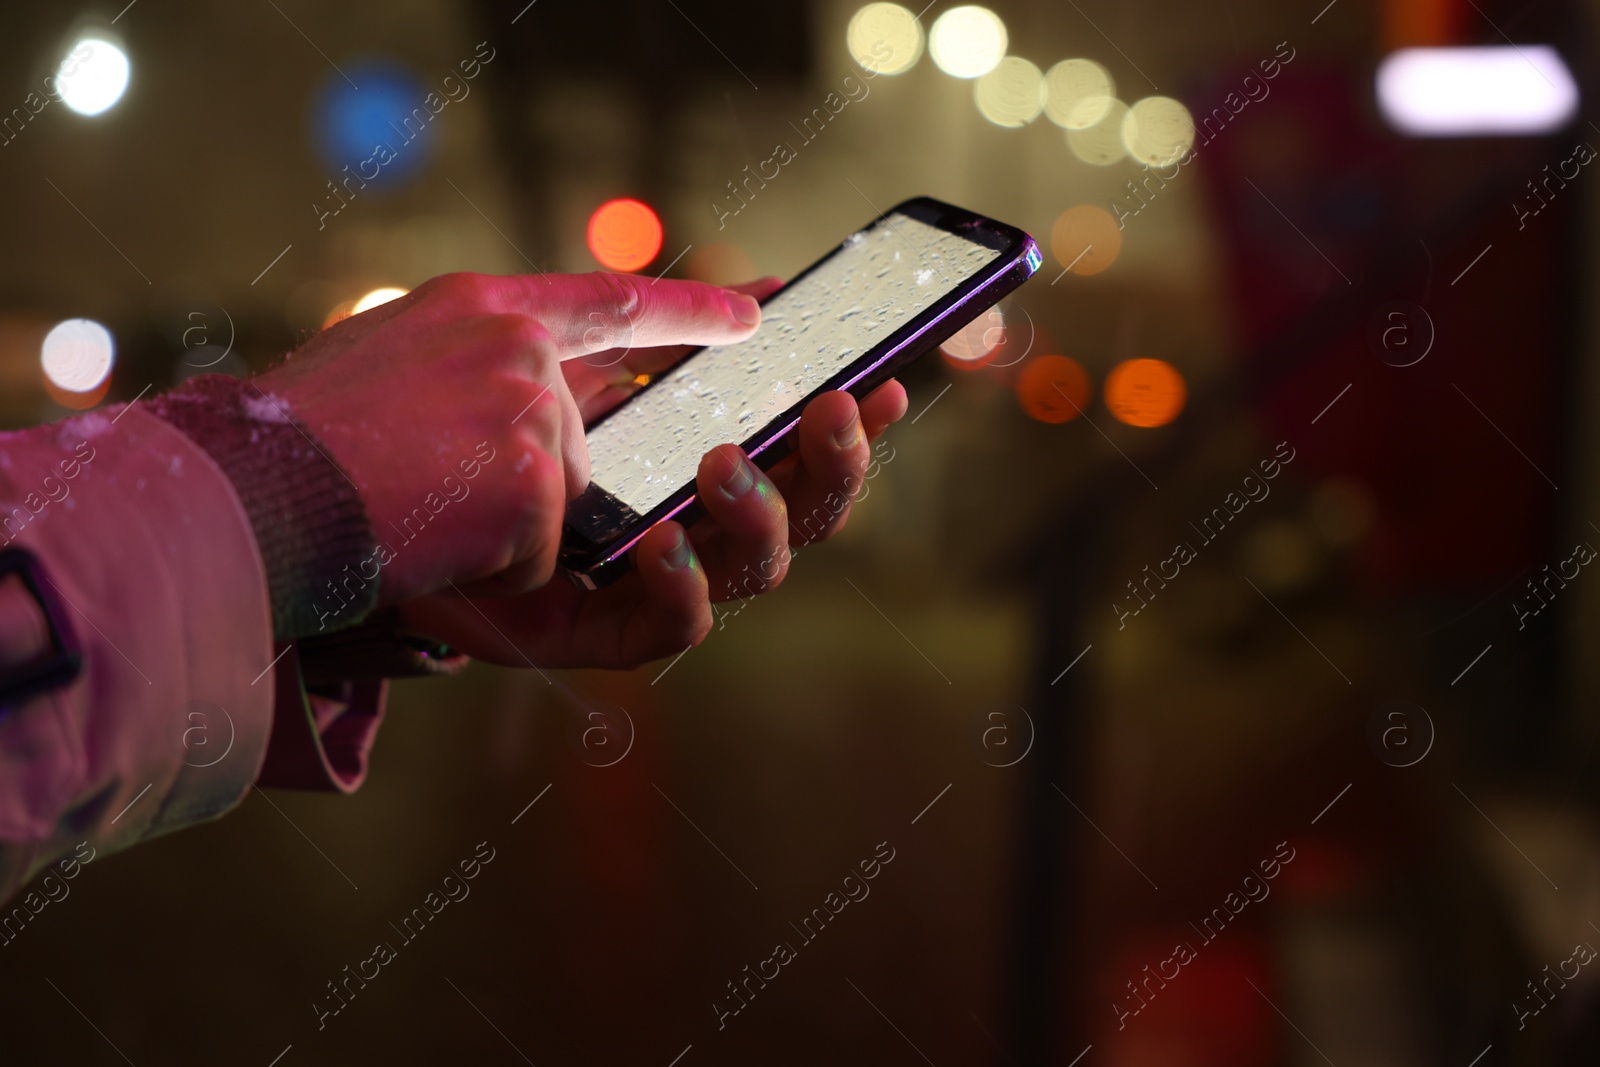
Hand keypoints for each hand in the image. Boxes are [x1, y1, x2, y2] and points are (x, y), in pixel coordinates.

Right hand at [256, 271, 763, 605]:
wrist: (240, 497)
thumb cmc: (294, 450)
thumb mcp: (391, 367)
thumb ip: (483, 371)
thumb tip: (563, 411)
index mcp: (481, 309)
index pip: (610, 301)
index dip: (690, 309)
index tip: (761, 309)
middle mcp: (515, 342)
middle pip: (582, 435)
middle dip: (527, 478)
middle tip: (441, 483)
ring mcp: (529, 405)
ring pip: (566, 497)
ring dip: (498, 523)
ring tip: (414, 499)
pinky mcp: (532, 476)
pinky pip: (543, 551)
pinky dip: (486, 565)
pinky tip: (424, 535)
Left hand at [395, 278, 910, 669]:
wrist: (307, 474)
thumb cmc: (419, 402)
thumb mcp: (537, 330)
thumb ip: (645, 315)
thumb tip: (759, 297)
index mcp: (667, 463)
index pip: (783, 453)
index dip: (843, 426)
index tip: (886, 379)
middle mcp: (663, 526)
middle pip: (794, 520)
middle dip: (833, 467)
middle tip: (839, 410)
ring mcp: (622, 585)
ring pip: (750, 573)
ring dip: (763, 516)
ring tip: (731, 462)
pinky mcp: (579, 635)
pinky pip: (663, 631)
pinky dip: (680, 586)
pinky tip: (663, 537)